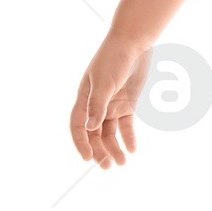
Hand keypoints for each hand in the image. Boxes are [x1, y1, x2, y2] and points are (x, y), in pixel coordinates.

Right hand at [70, 33, 150, 167]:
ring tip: (122, 163)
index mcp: (84, 98)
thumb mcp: (103, 82)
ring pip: (110, 133)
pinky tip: (132, 149)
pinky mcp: (127, 105)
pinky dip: (128, 138)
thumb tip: (89, 128)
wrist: (134, 44)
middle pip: (94, 134)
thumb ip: (97, 105)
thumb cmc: (113, 58)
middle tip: (108, 166)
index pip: (78, 125)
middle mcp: (96, 105)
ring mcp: (112, 105)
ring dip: (114, 148)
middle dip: (99, 151)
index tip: (87, 158)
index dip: (81, 142)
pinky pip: (125, 126)